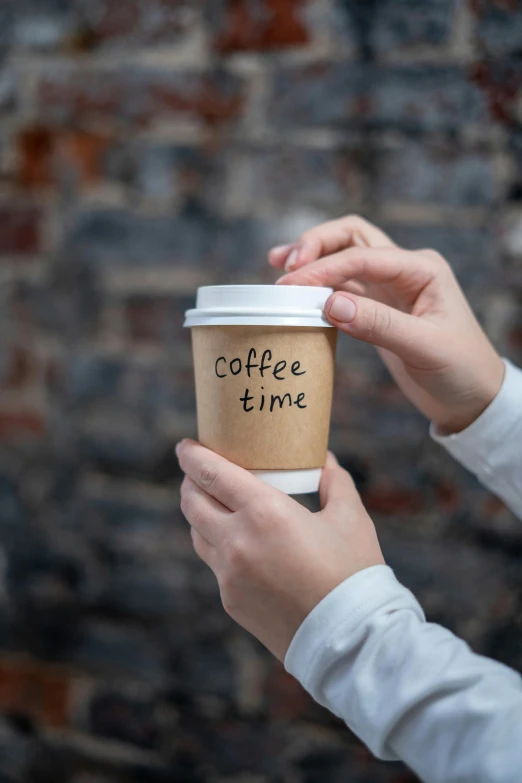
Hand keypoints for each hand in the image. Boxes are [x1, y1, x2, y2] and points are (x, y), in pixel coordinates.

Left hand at [177, 439, 383, 660]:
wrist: (348, 640)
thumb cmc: (353, 573)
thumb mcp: (350, 517)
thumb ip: (334, 481)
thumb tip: (324, 460)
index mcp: (264, 512)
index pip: (211, 473)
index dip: (192, 455)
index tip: (186, 446)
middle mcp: (237, 541)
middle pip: (192, 501)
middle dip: (190, 481)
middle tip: (198, 471)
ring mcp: (228, 575)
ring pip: (196, 533)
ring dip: (199, 513)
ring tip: (214, 504)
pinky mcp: (230, 601)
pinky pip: (215, 564)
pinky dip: (219, 546)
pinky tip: (237, 543)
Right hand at [270, 215, 504, 433]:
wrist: (472, 400)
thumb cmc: (461, 371)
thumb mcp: (423, 348)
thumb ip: (378, 324)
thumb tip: (329, 305)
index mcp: (422, 270)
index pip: (364, 256)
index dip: (325, 267)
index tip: (292, 285)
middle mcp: (405, 271)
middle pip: (352, 237)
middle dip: (316, 245)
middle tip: (285, 266)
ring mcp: (390, 288)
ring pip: (345, 257)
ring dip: (314, 258)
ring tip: (280, 267)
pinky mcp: (378, 308)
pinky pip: (343, 287)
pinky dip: (319, 285)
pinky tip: (299, 292)